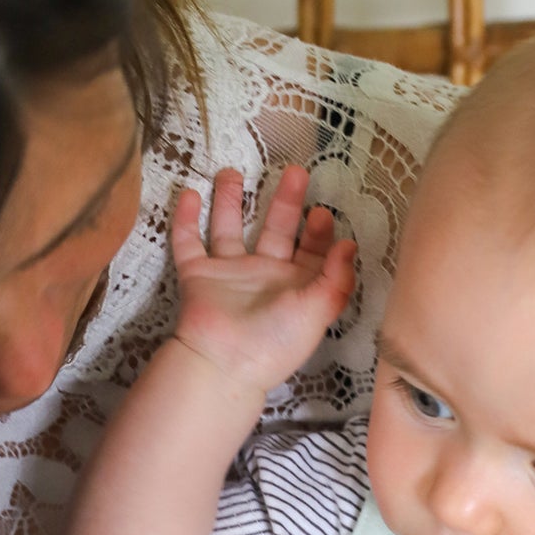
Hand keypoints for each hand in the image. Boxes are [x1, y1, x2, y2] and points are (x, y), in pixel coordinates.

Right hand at [171, 164, 356, 396]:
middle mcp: (264, 276)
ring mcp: (229, 275)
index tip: (322, 212)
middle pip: (276, 231)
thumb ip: (337, 278)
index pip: (312, 252)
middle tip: (295, 171)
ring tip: (231, 171)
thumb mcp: (317, 310)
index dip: (320, 232)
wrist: (225, 363)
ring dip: (228, 201)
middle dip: (286, 201)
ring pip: (227, 229)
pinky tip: (188, 194)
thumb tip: (350, 244)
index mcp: (295, 287)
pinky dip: (185, 220)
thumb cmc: (275, 341)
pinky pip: (188, 244)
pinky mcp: (198, 277)